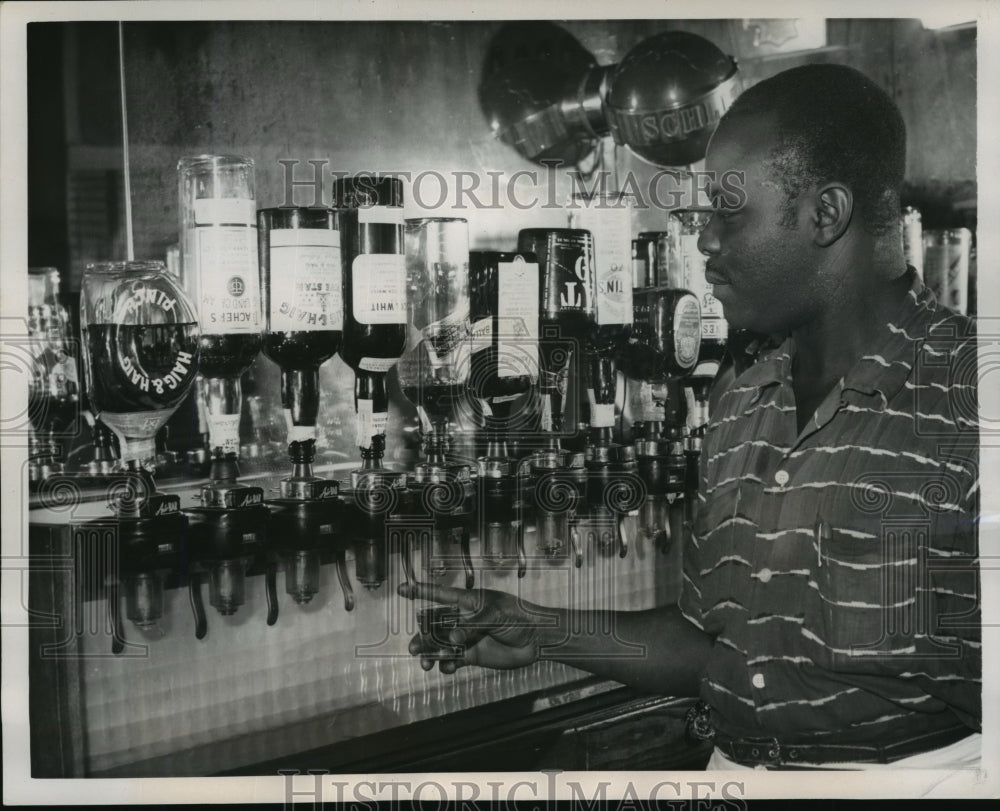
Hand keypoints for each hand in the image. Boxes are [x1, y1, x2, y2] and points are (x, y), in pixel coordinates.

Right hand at [398, 580, 554, 673]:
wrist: (537, 639)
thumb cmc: (519, 617)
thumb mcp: (495, 616)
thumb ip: (471, 626)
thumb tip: (452, 638)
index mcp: (468, 602)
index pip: (440, 594)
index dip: (420, 591)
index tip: (402, 588)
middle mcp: (464, 619)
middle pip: (435, 625)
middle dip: (422, 635)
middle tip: (414, 648)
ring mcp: (467, 637)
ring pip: (441, 644)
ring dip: (430, 652)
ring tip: (425, 662)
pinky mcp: (473, 654)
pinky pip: (453, 659)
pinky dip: (446, 665)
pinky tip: (446, 668)